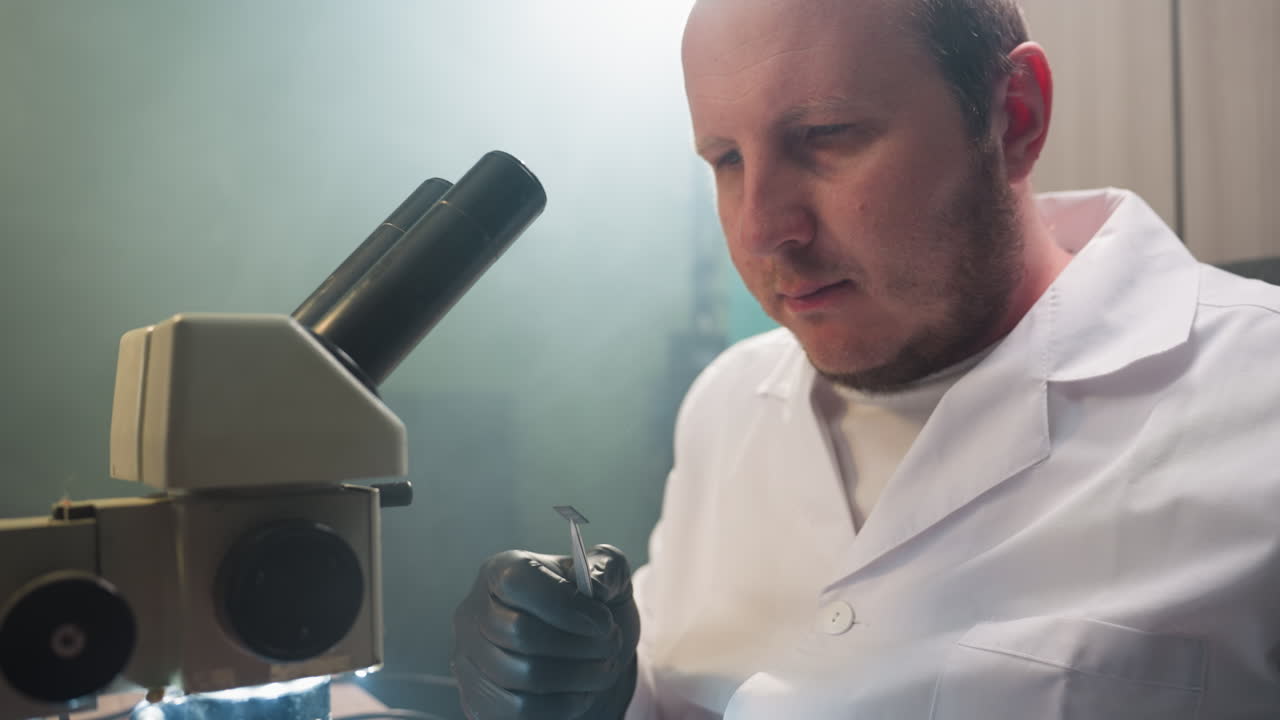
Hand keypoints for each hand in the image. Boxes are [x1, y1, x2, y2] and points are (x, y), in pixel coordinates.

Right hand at [452, 544, 639, 718]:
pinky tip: (583, 692)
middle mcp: (475, 612)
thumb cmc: (588, 610)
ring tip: (604, 667)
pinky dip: (562, 705)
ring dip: (578, 676)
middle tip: (611, 644)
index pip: (517, 582)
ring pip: (523, 676)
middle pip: (521, 633)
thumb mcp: (607, 576)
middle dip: (580, 644)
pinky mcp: (478, 700)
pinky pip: (520, 711)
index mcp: (502, 571)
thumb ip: (607, 566)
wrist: (579, 654)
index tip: (603, 621)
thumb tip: (595, 589)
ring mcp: (470, 660)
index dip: (565, 604)